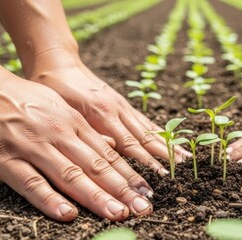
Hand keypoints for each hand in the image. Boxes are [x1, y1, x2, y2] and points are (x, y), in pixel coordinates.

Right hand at [0, 57, 152, 221]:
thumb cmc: (29, 102)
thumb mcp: (63, 109)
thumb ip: (87, 131)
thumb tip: (113, 147)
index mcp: (75, 123)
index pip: (108, 154)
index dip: (129, 175)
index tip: (147, 192)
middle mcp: (59, 134)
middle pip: (96, 166)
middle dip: (122, 189)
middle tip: (142, 208)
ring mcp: (33, 147)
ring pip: (70, 175)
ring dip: (95, 196)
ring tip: (117, 213)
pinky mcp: (5, 160)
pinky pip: (30, 182)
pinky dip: (49, 199)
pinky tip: (67, 214)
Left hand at [27, 48, 189, 174]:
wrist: (61, 63)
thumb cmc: (56, 88)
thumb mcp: (62, 109)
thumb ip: (85, 129)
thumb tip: (109, 148)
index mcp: (101, 113)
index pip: (128, 143)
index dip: (145, 160)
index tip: (160, 173)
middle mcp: (117, 110)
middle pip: (145, 136)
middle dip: (163, 155)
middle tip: (181, 169)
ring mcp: (123, 106)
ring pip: (149, 128)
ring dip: (167, 144)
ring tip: (185, 156)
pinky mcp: (124, 104)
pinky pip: (144, 120)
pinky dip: (159, 131)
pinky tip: (171, 139)